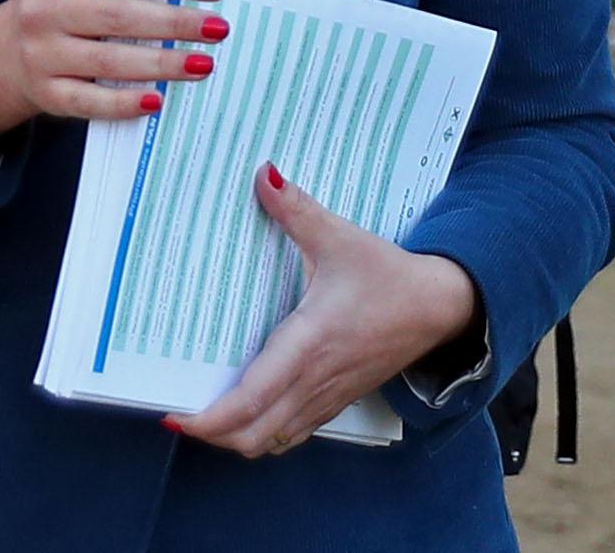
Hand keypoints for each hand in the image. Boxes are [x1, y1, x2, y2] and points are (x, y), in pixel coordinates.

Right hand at [0, 0, 230, 133]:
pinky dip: (124, 104)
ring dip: (162, 65)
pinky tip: (159, 101)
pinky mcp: (45, 94)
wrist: (5, 49)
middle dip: (176, 23)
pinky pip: (88, 103)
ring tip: (204, 64)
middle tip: (219, 29)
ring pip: (108, 62)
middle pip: (120, 16)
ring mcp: (41, 54)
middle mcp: (46, 8)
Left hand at [165, 167, 480, 457]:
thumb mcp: (341, 238)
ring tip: (207, 411)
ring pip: (269, 441)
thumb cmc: (389, 275)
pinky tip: (250, 409)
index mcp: (308, 344)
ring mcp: (326, 398)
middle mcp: (313, 381)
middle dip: (212, 434)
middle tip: (180, 409)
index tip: (173, 415)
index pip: (251, 401)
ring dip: (235, 437)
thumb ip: (298, 209)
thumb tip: (263, 174)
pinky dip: (262, 433)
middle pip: (251, 437)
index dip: (209, 420)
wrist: (441, 307)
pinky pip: (290, 435)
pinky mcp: (337, 402)